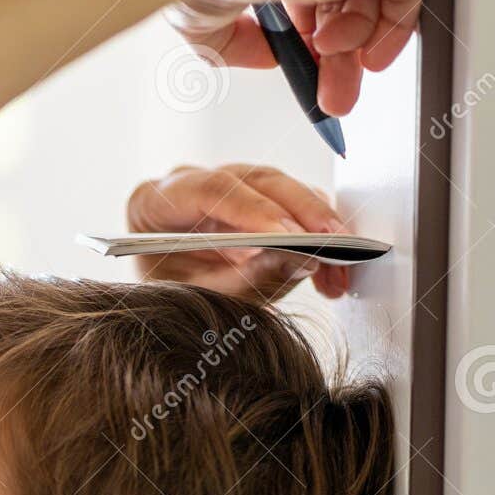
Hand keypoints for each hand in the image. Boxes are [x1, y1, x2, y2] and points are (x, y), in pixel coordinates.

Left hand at [127, 163, 349, 302]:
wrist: (163, 312)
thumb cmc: (168, 302)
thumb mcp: (198, 299)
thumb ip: (244, 281)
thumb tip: (302, 260)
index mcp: (155, 201)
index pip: (214, 189)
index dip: (258, 212)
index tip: (293, 238)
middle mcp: (191, 184)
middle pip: (258, 181)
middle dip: (304, 217)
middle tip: (333, 250)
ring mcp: (224, 188)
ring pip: (284, 189)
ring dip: (319, 228)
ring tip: (338, 270)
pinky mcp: (253, 201)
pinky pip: (294, 207)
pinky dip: (317, 237)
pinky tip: (331, 269)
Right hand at [165, 0, 421, 115]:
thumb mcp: (199, 20)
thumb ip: (231, 43)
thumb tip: (268, 57)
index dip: (306, 40)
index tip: (308, 78)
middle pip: (338, 3)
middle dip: (336, 61)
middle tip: (334, 101)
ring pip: (368, 1)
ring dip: (352, 55)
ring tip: (335, 85)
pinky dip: (391, 31)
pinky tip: (369, 61)